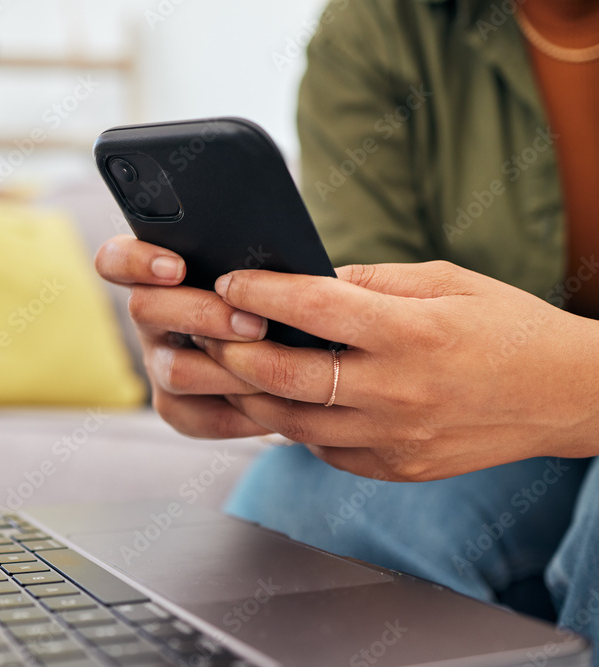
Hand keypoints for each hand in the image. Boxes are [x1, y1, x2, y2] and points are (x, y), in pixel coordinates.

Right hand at [95, 235, 272, 437]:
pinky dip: (246, 412)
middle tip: (255, 325)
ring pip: (176, 370)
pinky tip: (279, 402)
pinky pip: (205, 417)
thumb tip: (272, 267)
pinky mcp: (177, 408)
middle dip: (203, 315)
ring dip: (232, 368)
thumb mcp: (260, 270)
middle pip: (144, 308)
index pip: (115, 260)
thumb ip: (249, 263)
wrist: (295, 357)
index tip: (176, 268)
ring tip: (278, 365)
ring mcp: (158, 364)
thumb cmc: (270, 294)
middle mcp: (149, 318)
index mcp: (157, 272)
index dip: (135, 262)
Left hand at [193, 261, 598, 480]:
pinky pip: (324, 450)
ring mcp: (396, 439)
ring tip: (227, 368)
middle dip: (232, 352)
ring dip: (249, 395)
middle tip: (205, 331)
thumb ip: (371, 283)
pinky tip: (281, 401)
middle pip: (286, 377)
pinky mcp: (396, 469)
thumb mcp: (445, 282)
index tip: (229, 281)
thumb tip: (305, 279)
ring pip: (292, 424)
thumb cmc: (508, 326)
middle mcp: (399, 392)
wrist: (567, 395)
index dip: (260, 292)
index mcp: (412, 333)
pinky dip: (294, 425)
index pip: (314, 309)